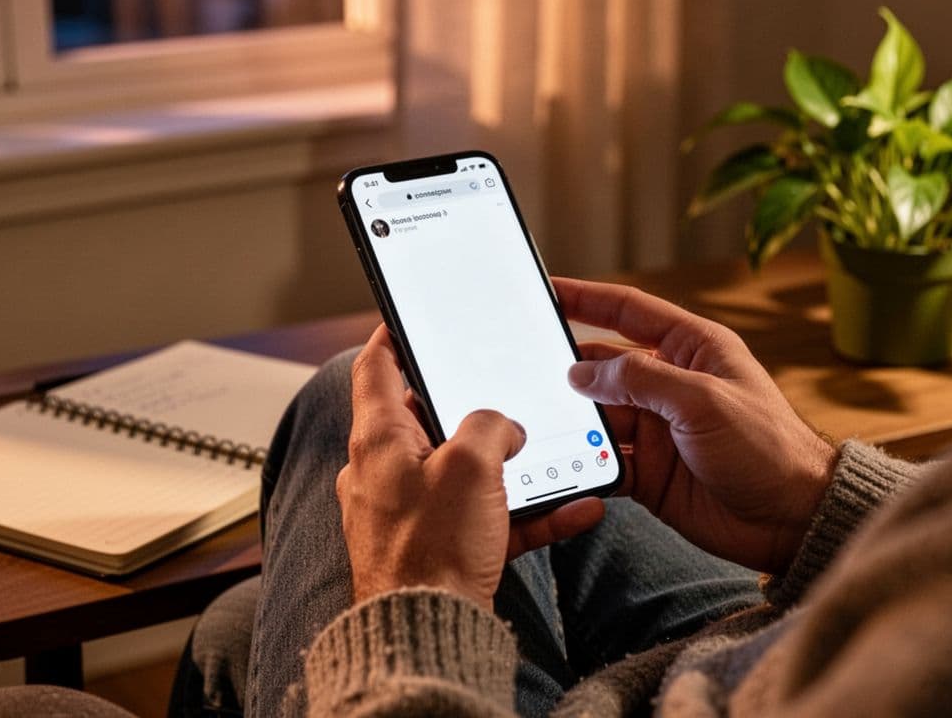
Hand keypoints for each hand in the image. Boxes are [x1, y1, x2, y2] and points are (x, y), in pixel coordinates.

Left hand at [338, 326, 604, 609]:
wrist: (428, 633)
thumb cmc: (433, 548)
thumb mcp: (471, 465)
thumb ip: (490, 425)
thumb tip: (502, 426)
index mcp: (379, 438)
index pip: (377, 366)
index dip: (396, 334)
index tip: (413, 319)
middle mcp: (385, 471)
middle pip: (428, 419)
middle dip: (473, 406)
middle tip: (506, 389)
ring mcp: (409, 511)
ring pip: (464, 472)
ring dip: (510, 465)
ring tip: (553, 456)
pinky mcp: (437, 548)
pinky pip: (486, 519)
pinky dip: (525, 513)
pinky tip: (574, 510)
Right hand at [555, 278, 836, 572]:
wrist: (791, 519)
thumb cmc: (768, 448)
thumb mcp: (703, 399)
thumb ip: (641, 378)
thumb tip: (583, 372)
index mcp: (693, 349)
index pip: (629, 311)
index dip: (586, 298)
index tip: (547, 289)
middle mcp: (671, 384)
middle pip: (605, 366)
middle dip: (567, 368)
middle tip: (524, 366)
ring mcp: (658, 429)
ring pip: (598, 415)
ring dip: (571, 419)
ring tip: (536, 419)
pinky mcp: (649, 472)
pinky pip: (604, 460)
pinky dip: (583, 461)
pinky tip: (562, 462)